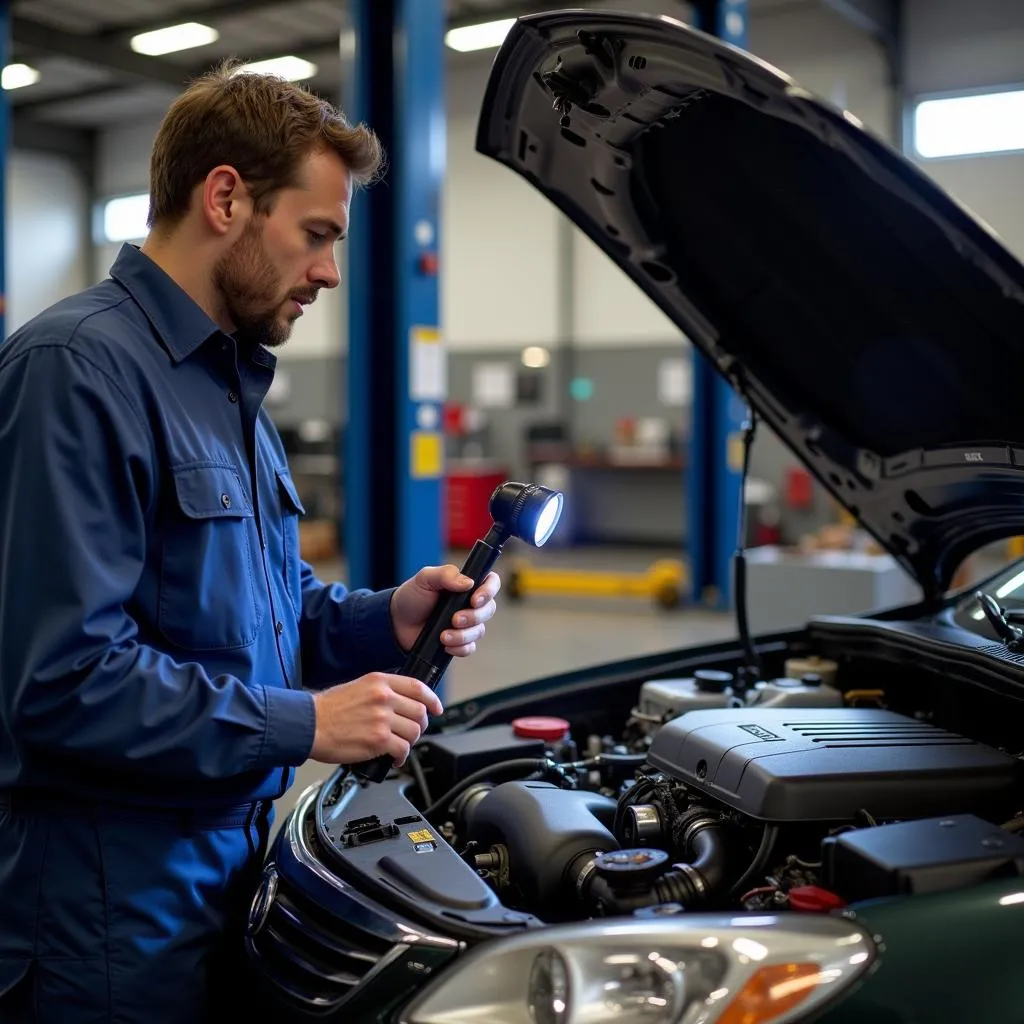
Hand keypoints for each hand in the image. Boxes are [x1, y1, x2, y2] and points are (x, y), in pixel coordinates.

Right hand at [308, 672, 443, 764]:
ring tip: (399, 746)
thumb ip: (381, 691)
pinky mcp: (378, 740)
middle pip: (420, 712)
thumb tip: (401, 703)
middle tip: (412, 732)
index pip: (418, 687)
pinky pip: (402, 750)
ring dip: (410, 742)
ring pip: (414, 732)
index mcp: (380, 682)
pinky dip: (401, 757)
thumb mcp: (358, 686)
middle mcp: (384, 697)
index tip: (436, 708)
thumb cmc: (327, 709)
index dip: (432, 699)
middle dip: (420, 725)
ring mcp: (382, 718)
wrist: (307, 724)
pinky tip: (393, 758)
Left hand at [390, 565, 500, 655]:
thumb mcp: (425, 578)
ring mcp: (466, 624)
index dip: (489, 591)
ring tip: (444, 636)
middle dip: (474, 617)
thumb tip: (469, 583)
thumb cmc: (412, 596)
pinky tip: (445, 645)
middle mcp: (470, 604)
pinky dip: (459, 648)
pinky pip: (469, 648)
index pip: (491, 582)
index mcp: (466, 584)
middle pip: (489, 610)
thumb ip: (446, 574)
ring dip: (463, 635)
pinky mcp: (459, 642)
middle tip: (455, 619)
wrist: (397, 623)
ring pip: (479, 631)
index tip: (475, 599)